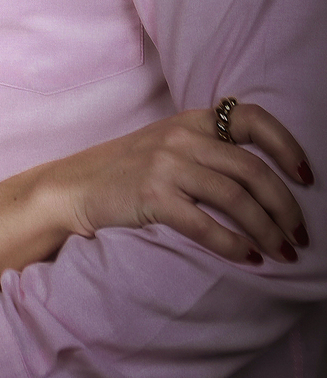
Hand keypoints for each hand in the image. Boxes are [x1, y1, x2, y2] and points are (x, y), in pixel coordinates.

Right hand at [54, 104, 310, 262]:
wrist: (74, 187)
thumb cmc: (125, 171)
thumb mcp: (166, 144)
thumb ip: (206, 148)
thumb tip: (261, 178)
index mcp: (190, 120)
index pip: (251, 118)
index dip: (286, 145)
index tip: (307, 176)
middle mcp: (181, 136)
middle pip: (253, 169)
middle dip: (285, 206)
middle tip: (300, 235)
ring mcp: (166, 165)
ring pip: (236, 199)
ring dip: (267, 231)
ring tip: (281, 253)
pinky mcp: (152, 196)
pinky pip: (206, 225)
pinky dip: (234, 245)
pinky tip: (248, 259)